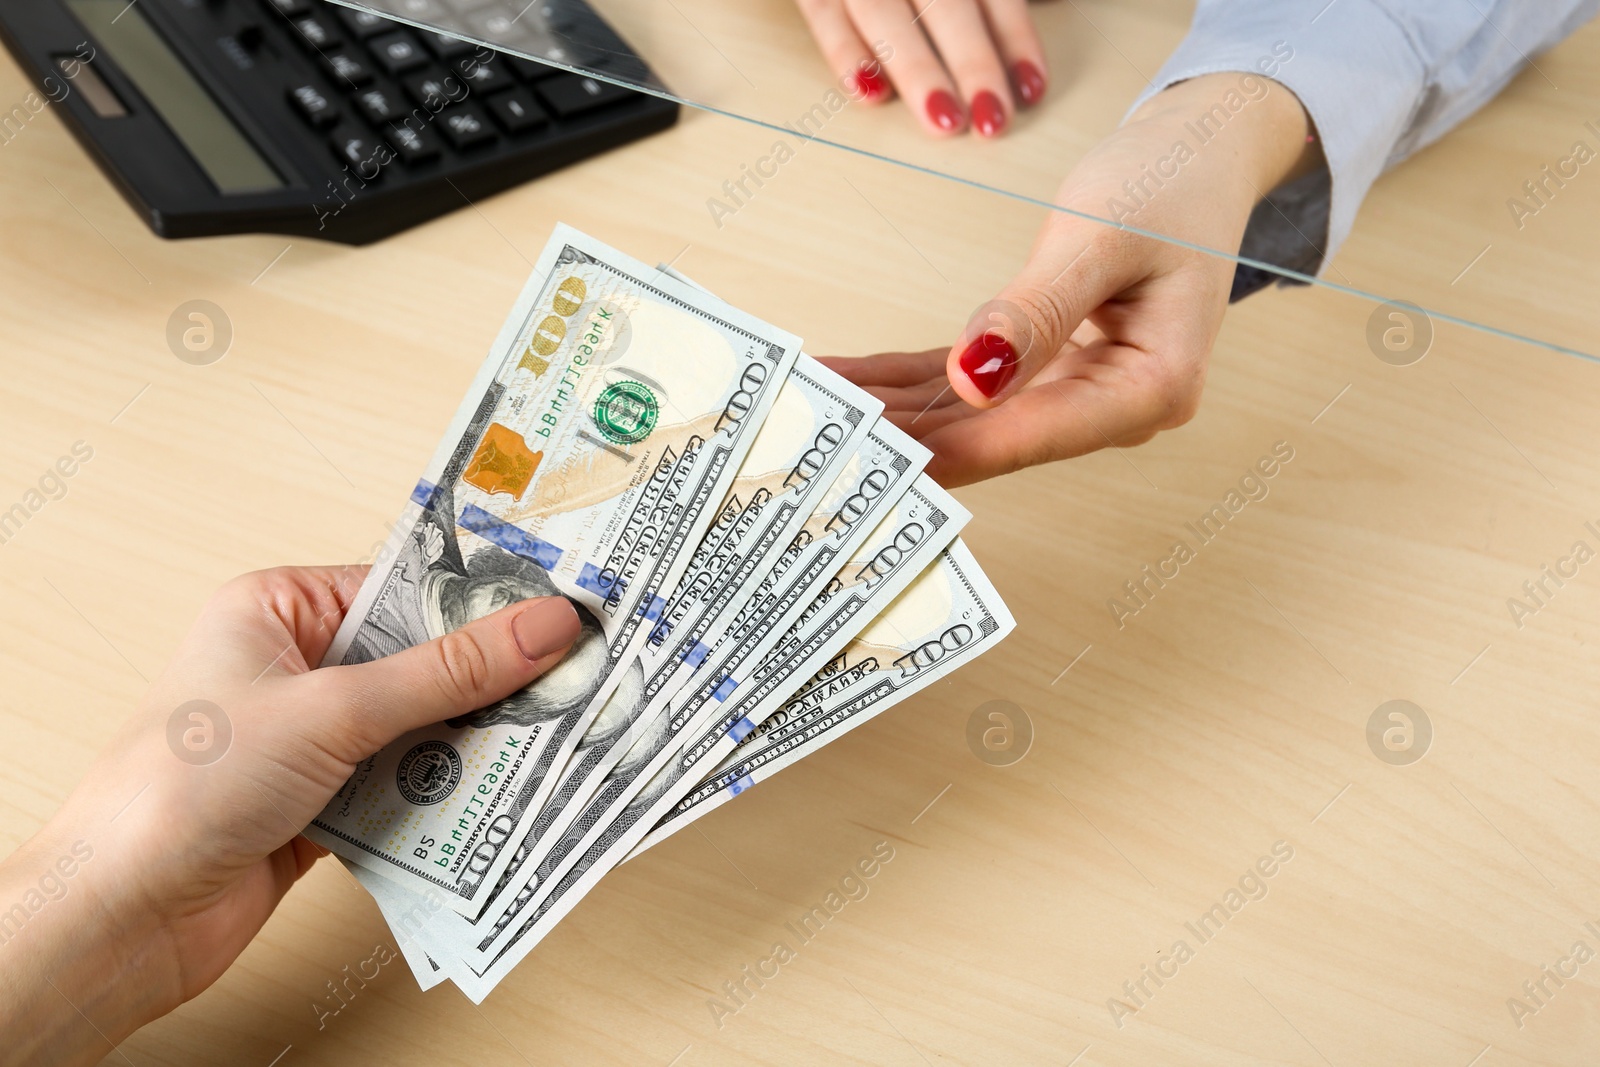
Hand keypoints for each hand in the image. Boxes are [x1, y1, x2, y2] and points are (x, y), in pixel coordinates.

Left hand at [0, 565, 581, 1065]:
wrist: (123, 914)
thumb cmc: (187, 784)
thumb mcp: (334, 709)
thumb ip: (448, 672)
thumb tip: (545, 626)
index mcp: (277, 608)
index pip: (402, 586)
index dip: (480, 599)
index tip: (558, 607)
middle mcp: (293, 665)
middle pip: (418, 659)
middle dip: (487, 679)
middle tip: (573, 677)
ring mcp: (308, 738)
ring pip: (417, 726)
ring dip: (470, 742)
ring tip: (552, 737)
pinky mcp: (322, 803)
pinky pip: (403, 785)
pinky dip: (443, 795)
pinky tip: (498, 797)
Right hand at [794, 0, 1047, 136]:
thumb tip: (1040, 19)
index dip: (1015, 38)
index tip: (1031, 88)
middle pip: (946, 4)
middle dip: (973, 63)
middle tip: (992, 119)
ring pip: (886, 14)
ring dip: (917, 70)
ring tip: (942, 120)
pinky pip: (822, 14)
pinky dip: (843, 54)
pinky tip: (869, 94)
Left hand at [821, 72, 1319, 484]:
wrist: (1201, 154)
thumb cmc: (1169, 185)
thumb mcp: (1099, 237)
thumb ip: (1036, 314)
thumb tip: (974, 379)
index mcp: (1150, 389)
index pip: (1028, 434)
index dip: (944, 450)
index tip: (873, 459)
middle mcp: (1115, 408)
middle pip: (992, 436)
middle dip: (903, 436)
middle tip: (816, 436)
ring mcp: (1081, 394)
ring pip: (968, 414)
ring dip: (892, 410)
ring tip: (811, 409)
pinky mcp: (1048, 370)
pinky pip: (967, 383)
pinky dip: (909, 380)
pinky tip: (851, 383)